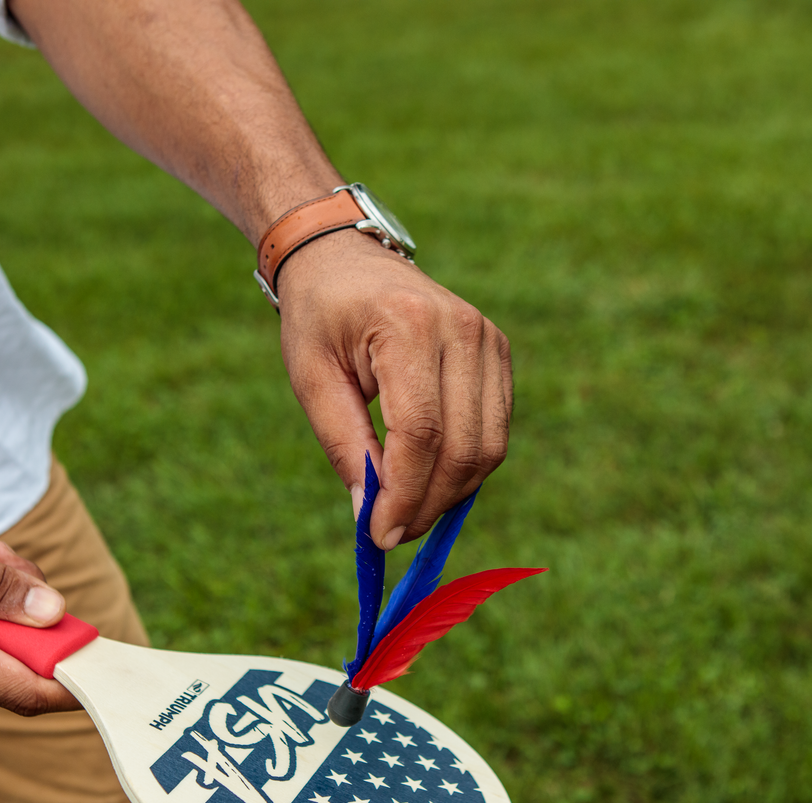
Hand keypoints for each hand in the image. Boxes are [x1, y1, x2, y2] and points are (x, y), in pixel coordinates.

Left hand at [276, 230, 512, 548]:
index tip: (378, 535)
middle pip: (463, 446)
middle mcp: (462, 329)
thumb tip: (371, 515)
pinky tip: (428, 481)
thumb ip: (345, 446)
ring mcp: (489, 339)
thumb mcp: (312, 379)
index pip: (422, 432)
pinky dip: (465, 468)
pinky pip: (494, 431)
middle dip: (428, 504)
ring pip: (488, 447)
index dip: (405, 494)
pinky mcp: (499, 353)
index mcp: (408, 326)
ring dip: (450, 494)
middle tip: (391, 534)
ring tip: (407, 512)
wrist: (346, 258)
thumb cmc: (320, 317)